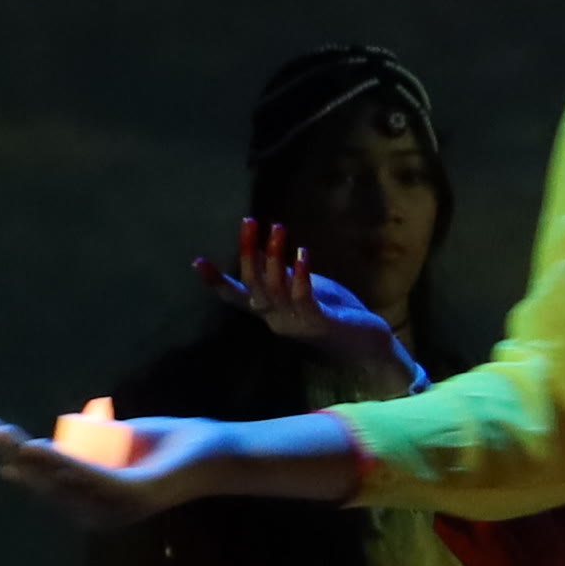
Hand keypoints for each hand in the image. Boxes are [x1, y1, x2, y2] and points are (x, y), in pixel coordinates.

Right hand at [0, 410, 253, 527]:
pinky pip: (88, 477)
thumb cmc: (167, 445)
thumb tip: (50, 439)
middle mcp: (97, 512)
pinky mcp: (131, 494)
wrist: (214, 450)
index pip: (41, 482)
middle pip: (42, 483)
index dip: (10, 459)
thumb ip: (85, 447)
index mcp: (90, 502)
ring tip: (3, 435)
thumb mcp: (115, 443)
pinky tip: (37, 447)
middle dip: (9, 454)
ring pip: (59, 480)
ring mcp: (114, 506)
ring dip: (27, 456)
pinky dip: (60, 462)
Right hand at [193, 221, 421, 393]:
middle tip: (248, 221)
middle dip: (247, 253)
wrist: (367, 344)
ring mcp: (297, 324)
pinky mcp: (320, 323)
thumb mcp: (303, 289)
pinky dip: (301, 274)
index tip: (197, 260)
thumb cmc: (335, 313)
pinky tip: (303, 252)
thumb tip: (260, 250)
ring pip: (276, 289)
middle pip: (253, 286)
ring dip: (275, 257)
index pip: (236, 297)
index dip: (216, 281)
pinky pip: (304, 297)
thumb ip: (281, 275)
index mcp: (270, 313)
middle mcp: (277, 320)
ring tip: (277, 228)